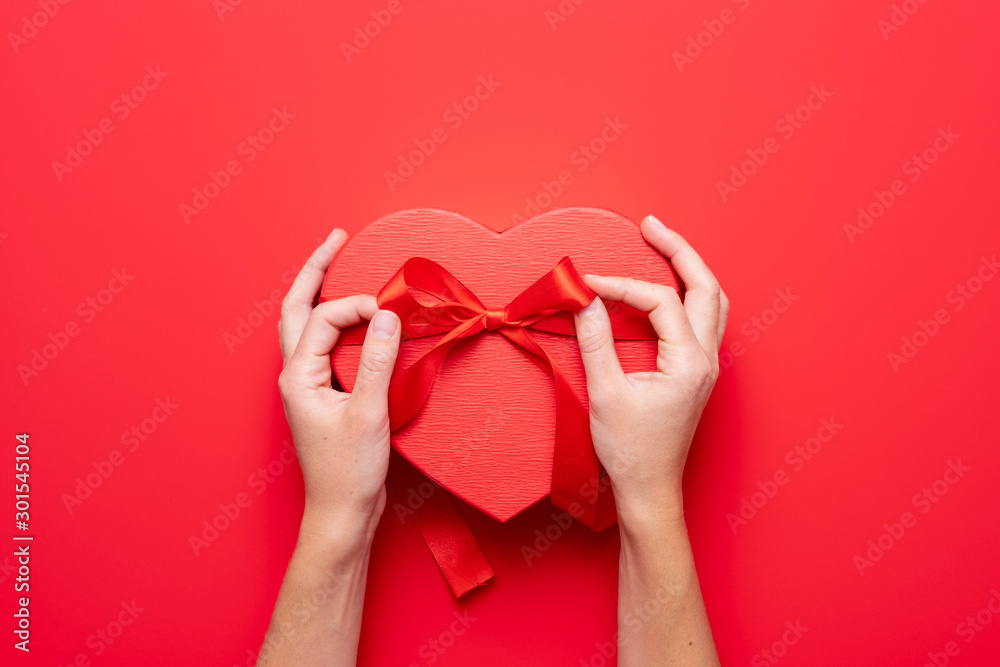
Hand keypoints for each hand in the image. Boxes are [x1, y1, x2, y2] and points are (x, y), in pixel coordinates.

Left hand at [277, 229, 401, 542]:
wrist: (342, 513)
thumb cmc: (349, 472)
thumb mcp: (370, 413)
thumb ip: (379, 361)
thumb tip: (388, 315)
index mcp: (298, 376)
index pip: (327, 319)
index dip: (359, 306)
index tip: (393, 311)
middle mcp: (296, 376)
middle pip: (297, 309)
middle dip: (316, 270)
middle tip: (337, 238)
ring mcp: (308, 386)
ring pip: (306, 326)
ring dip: (321, 293)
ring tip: (337, 263)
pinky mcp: (324, 396)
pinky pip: (325, 346)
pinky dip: (338, 323)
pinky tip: (356, 318)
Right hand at [573, 215, 728, 527]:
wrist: (649, 490)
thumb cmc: (630, 451)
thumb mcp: (606, 393)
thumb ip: (595, 341)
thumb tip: (584, 300)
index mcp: (690, 361)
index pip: (659, 301)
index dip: (621, 286)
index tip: (586, 286)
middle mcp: (706, 359)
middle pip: (706, 287)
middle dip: (678, 251)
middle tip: (650, 224)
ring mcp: (706, 367)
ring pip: (713, 302)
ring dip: (690, 271)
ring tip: (663, 245)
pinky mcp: (696, 374)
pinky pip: (703, 322)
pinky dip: (687, 296)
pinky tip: (665, 290)